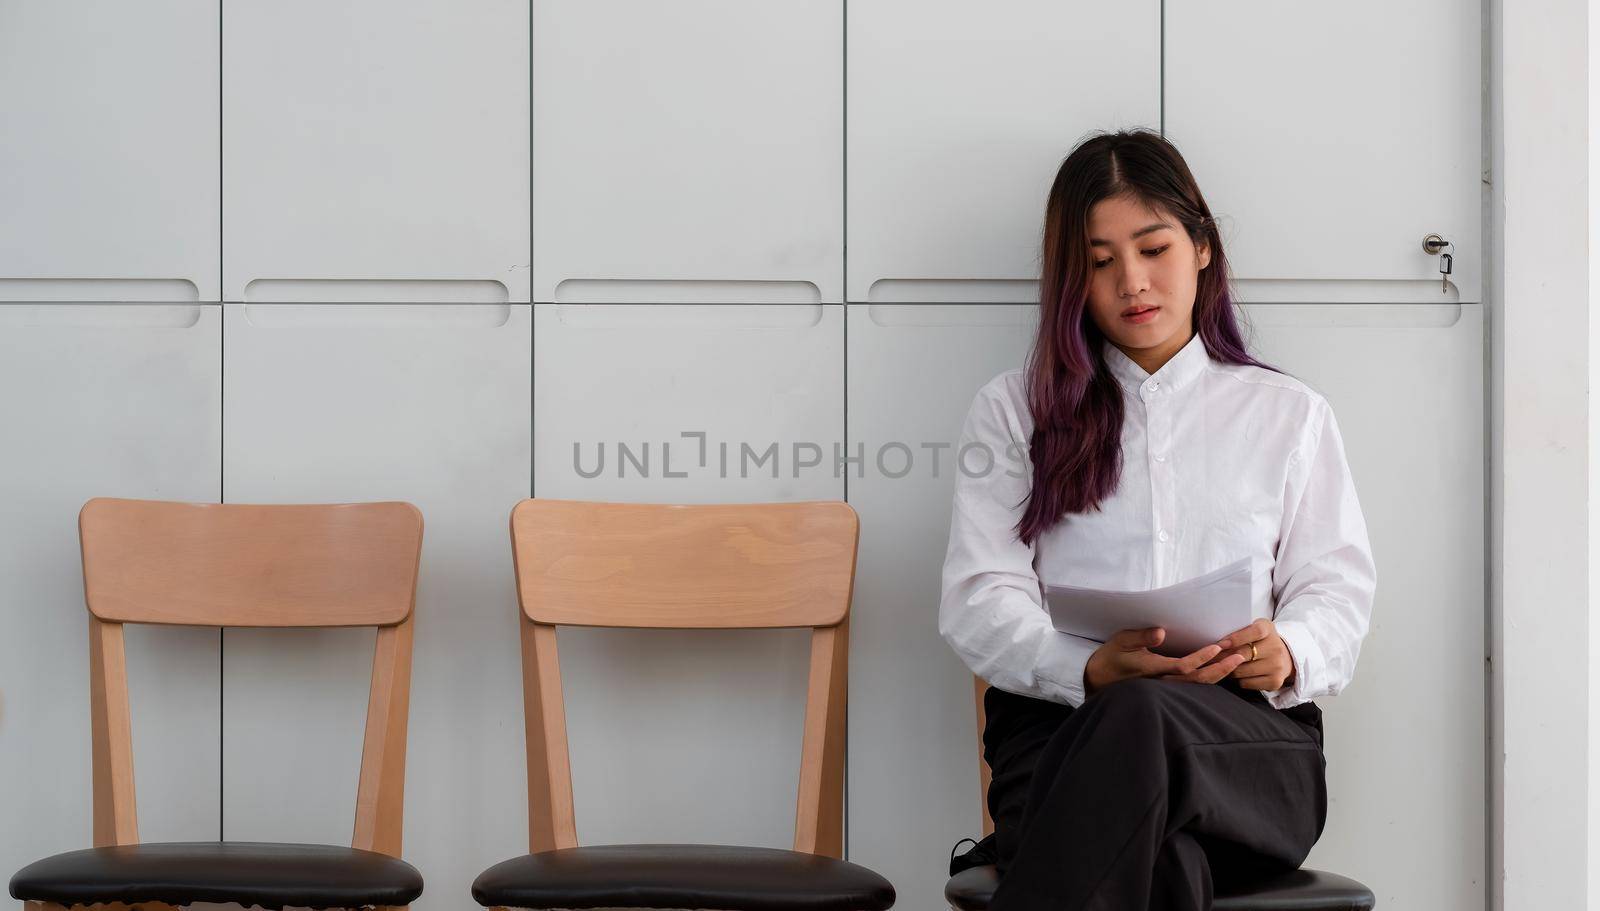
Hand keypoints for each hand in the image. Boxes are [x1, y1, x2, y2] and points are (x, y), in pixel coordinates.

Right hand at [1084, 627, 1245, 696]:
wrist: (1099, 679)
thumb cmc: (1111, 656)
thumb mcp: (1121, 641)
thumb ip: (1141, 637)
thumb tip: (1161, 632)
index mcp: (1152, 669)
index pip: (1184, 666)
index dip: (1202, 658)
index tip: (1218, 647)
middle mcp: (1162, 682)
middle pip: (1197, 680)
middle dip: (1220, 668)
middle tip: (1240, 656)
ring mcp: (1166, 688)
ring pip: (1198, 685)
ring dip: (1219, 674)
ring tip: (1237, 661)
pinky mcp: (1168, 688)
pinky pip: (1193, 686)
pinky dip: (1210, 678)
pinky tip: (1222, 670)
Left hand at [1191, 618, 1295, 692]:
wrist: (1284, 657)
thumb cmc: (1259, 640)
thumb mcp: (1252, 628)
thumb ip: (1237, 630)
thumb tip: (1213, 639)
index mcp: (1268, 629)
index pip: (1254, 631)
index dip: (1236, 638)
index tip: (1220, 644)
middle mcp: (1276, 647)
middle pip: (1243, 654)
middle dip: (1222, 657)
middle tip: (1208, 659)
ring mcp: (1277, 666)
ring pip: (1241, 671)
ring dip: (1227, 670)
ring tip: (1219, 666)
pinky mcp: (1275, 681)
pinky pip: (1246, 683)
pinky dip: (1237, 680)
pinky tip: (1235, 674)